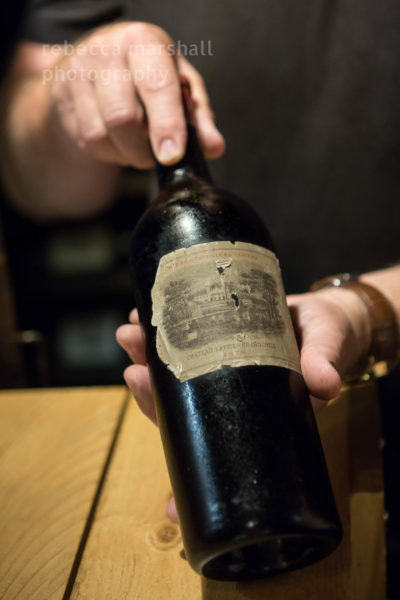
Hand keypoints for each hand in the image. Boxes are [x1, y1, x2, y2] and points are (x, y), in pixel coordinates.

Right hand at [47, 22, 224, 167]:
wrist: (90, 68)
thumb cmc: (143, 76)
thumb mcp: (177, 87)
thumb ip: (197, 118)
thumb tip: (213, 146)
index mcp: (143, 41)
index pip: (156, 85)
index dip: (166, 125)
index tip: (172, 155)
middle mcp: (107, 51)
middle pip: (122, 117)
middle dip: (143, 149)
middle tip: (157, 156)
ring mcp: (79, 72)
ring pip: (103, 135)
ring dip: (127, 154)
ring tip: (137, 146)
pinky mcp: (62, 96)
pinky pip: (89, 142)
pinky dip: (109, 153)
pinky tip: (117, 142)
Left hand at [116, 286, 370, 519]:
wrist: (327, 313)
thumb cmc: (330, 335)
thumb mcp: (329, 346)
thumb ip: (326, 363)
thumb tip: (327, 384)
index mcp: (254, 408)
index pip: (210, 430)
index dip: (177, 427)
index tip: (153, 411)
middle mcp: (231, 394)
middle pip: (182, 403)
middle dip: (151, 385)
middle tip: (133, 367)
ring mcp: (221, 368)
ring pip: (177, 373)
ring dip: (148, 355)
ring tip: (131, 332)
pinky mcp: (217, 341)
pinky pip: (186, 343)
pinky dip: (164, 330)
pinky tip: (146, 316)